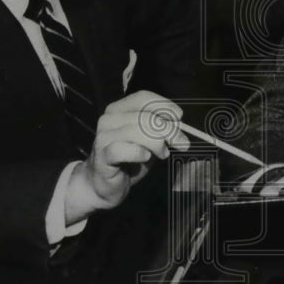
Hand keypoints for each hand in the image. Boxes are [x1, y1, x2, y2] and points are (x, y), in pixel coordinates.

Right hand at [65, 91, 189, 223]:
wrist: (104, 185)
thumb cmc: (129, 160)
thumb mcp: (148, 141)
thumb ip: (160, 130)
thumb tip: (179, 126)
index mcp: (118, 109)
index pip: (143, 98)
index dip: (164, 105)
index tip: (179, 118)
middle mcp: (109, 119)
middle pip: (144, 116)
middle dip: (168, 130)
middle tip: (181, 143)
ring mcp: (103, 137)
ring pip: (137, 131)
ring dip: (157, 144)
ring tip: (162, 154)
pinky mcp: (102, 156)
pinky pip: (124, 150)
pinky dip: (139, 153)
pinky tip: (145, 158)